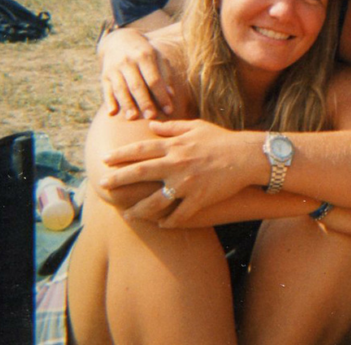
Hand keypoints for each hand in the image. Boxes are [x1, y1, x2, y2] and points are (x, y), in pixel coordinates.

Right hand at [100, 29, 173, 118]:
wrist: (119, 40)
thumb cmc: (145, 53)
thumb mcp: (158, 58)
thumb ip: (166, 75)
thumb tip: (171, 95)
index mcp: (145, 56)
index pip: (154, 79)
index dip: (161, 96)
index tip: (169, 110)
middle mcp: (128, 62)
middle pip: (137, 85)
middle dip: (144, 102)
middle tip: (151, 117)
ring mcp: (114, 68)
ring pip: (120, 88)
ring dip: (126, 104)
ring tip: (132, 118)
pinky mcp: (104, 75)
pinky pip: (106, 89)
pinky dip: (109, 101)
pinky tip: (112, 113)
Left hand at [101, 120, 252, 223]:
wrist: (248, 156)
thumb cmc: (222, 139)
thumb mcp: (197, 126)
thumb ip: (172, 127)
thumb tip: (152, 124)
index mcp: (175, 145)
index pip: (141, 150)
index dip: (121, 155)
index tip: (105, 160)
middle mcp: (177, 164)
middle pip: (140, 173)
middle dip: (119, 179)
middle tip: (103, 186)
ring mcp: (187, 183)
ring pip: (155, 200)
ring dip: (138, 210)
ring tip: (127, 215)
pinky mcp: (199, 199)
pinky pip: (179, 214)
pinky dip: (168, 222)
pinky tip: (161, 225)